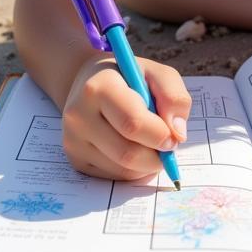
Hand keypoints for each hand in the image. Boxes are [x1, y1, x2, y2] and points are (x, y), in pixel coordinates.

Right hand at [62, 50, 190, 180]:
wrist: (90, 82)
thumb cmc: (129, 78)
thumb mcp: (156, 74)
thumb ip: (174, 97)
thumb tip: (177, 134)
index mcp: (98, 87)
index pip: (132, 123)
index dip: (160, 135)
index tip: (174, 136)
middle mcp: (79, 115)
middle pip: (127, 153)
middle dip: (156, 157)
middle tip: (168, 147)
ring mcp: (73, 140)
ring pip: (122, 170)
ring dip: (146, 164)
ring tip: (149, 142)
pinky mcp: (74, 159)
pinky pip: (113, 177)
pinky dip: (133, 170)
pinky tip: (133, 148)